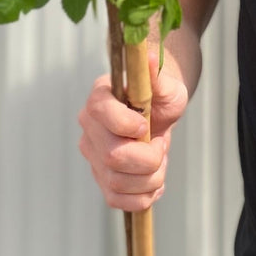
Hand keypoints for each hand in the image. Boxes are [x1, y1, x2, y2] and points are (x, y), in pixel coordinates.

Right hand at [77, 54, 188, 210]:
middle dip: (148, 158)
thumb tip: (147, 56)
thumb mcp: (165, 84)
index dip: (127, 124)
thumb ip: (156, 75)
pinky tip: (153, 183)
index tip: (146, 124)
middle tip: (161, 145)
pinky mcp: (101, 177)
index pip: (101, 113)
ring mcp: (93, 155)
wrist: (157, 114)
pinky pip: (116, 199)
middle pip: (113, 156)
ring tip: (160, 162)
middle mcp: (89, 127)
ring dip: (150, 179)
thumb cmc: (160, 96)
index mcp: (100, 97)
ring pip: (117, 182)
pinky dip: (141, 197)